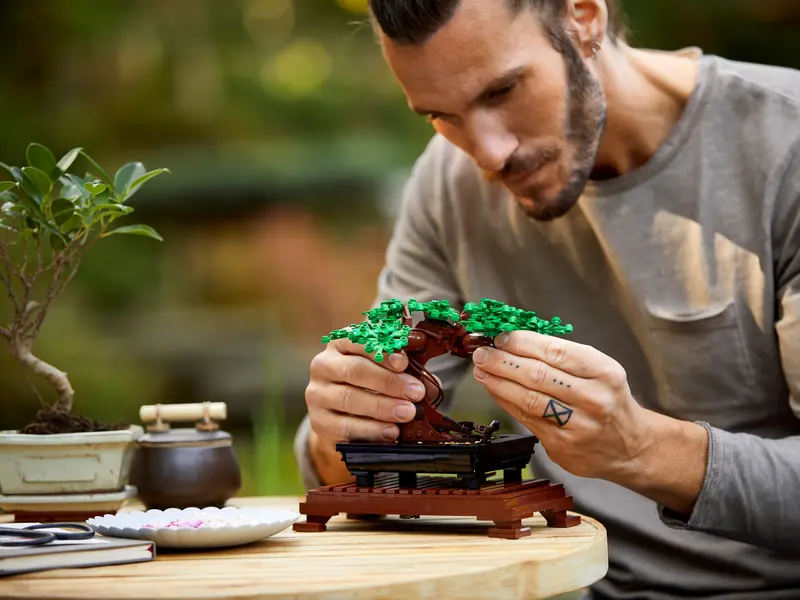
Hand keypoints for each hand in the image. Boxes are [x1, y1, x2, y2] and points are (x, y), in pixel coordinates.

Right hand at [306, 339, 427, 446]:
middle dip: (389, 382)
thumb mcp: (385, 370)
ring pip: (349, 399)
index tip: (404, 363)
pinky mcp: (319, 423)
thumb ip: (405, 371)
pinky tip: (391, 431)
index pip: (357, 340)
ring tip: (407, 412)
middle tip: (416, 392)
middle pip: (355, 370)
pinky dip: (371, 430)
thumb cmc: (368, 385)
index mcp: (340, 344)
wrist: (341, 416)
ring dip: (383, 407)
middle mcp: (323, 366)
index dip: (382, 351)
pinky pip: (345, 427)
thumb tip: (430, 385)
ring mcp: (317, 395)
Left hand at [470, 330, 653, 482]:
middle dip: (503, 361)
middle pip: (538, 375)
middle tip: (482, 353)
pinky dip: (506, 402)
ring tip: (482, 370)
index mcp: (604, 372)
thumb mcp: (599, 370)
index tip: (501, 337)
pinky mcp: (562, 446)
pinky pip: (527, 418)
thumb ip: (562, 356)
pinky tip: (495, 390)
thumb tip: (515, 342)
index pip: (555, 352)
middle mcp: (594, 399)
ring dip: (499, 382)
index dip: (523, 343)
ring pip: (529, 399)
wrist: (630, 446)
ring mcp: (578, 425)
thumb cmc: (608, 400)